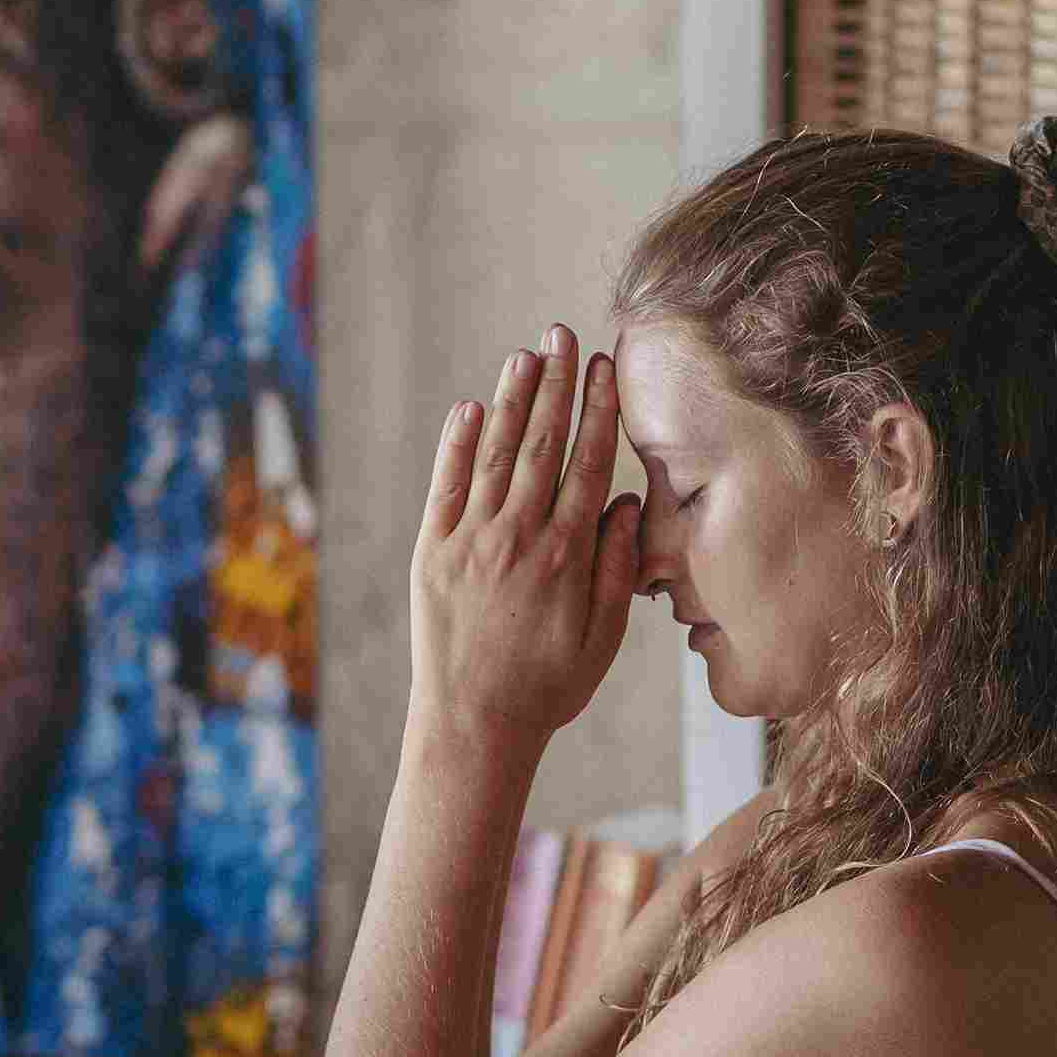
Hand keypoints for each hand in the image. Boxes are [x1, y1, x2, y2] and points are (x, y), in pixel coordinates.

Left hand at [411, 322, 642, 754]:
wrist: (472, 723)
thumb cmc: (548, 685)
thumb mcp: (604, 636)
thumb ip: (618, 567)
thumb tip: (627, 503)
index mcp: (567, 555)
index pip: (587, 464)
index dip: (596, 410)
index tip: (604, 366)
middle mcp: (518, 537)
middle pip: (542, 444)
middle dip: (555, 384)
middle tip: (563, 332)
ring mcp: (469, 541)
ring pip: (495, 455)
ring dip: (512, 401)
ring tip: (525, 355)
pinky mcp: (430, 553)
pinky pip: (445, 486)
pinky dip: (457, 445)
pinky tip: (470, 408)